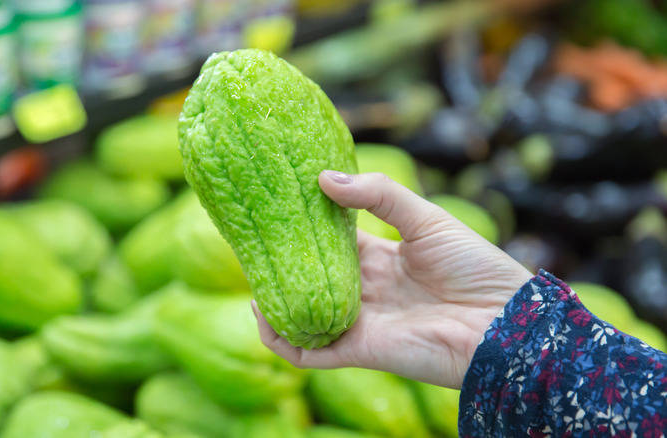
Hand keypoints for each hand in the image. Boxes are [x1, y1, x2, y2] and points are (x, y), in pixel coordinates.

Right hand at [252, 171, 532, 388]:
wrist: (504, 323)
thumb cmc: (475, 267)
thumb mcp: (427, 219)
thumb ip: (380, 196)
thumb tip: (325, 178)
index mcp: (381, 258)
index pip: (332, 241)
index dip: (305, 227)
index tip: (278, 206)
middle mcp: (365, 289)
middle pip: (313, 276)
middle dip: (284, 262)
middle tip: (253, 239)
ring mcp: (360, 321)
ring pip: (304, 313)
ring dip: (276, 301)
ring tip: (254, 278)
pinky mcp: (360, 350)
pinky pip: (310, 351)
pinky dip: (283, 339)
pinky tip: (263, 315)